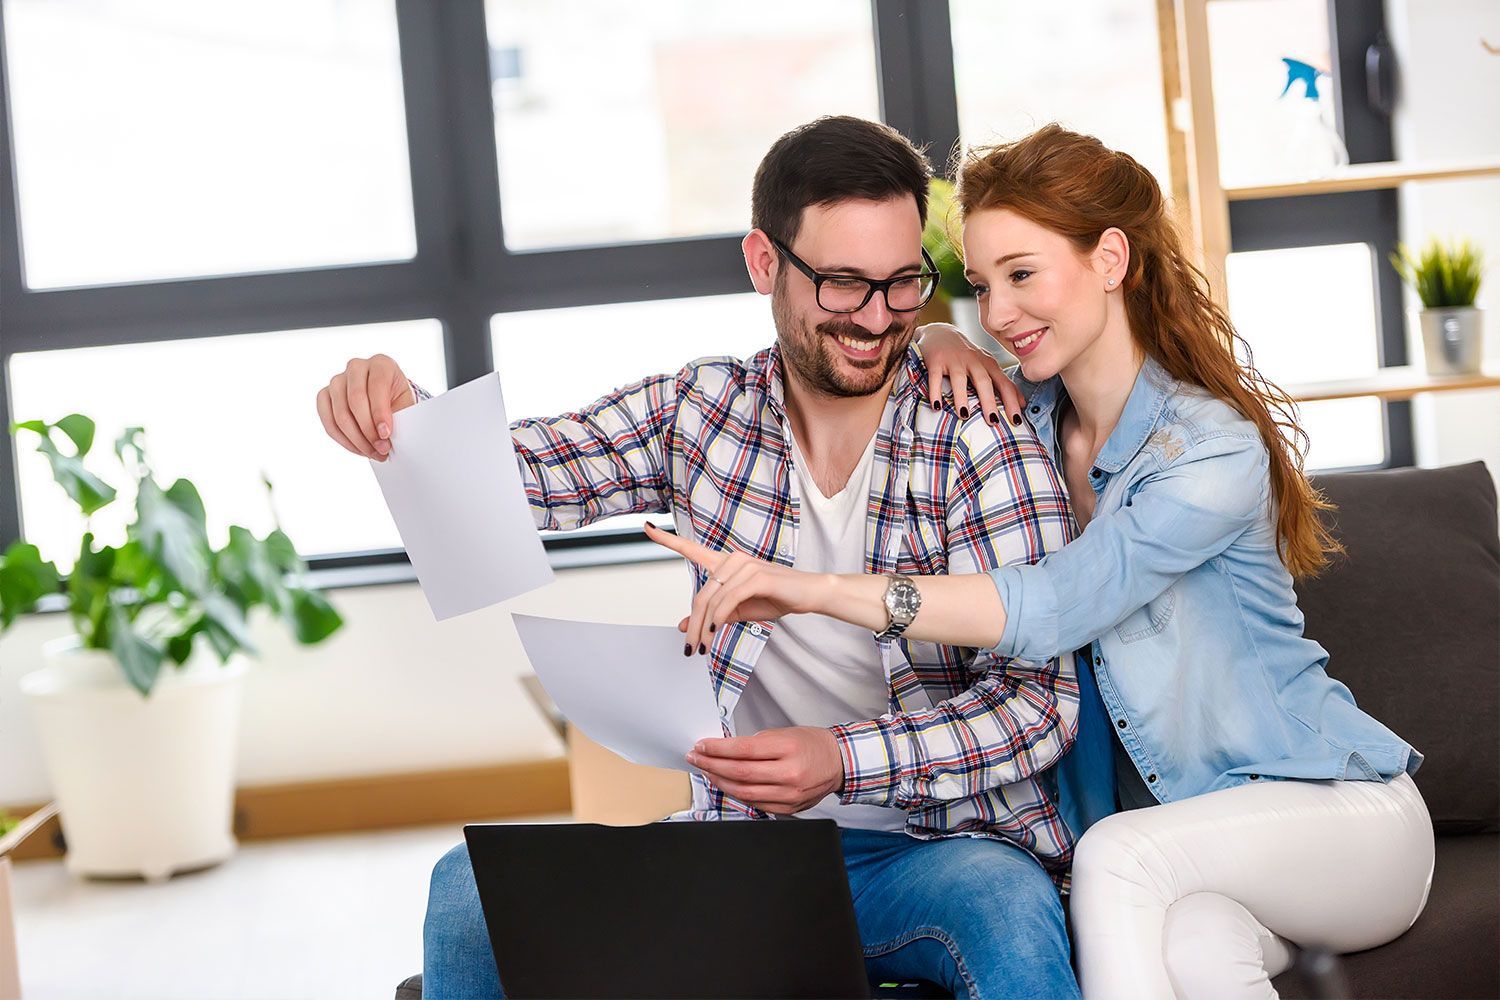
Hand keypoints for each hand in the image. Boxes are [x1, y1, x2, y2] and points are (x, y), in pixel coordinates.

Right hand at [316, 354, 414, 460]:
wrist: (387, 401)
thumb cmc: (399, 402)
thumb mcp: (406, 405)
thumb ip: (401, 416)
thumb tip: (388, 438)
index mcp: (381, 364)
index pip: (377, 386)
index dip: (380, 413)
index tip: (386, 434)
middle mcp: (357, 367)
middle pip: (355, 400)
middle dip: (368, 430)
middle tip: (382, 449)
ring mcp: (337, 380)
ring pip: (340, 413)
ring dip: (356, 439)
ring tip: (373, 452)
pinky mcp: (325, 395)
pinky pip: (328, 420)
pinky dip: (343, 439)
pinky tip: (358, 449)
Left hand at [642, 522, 832, 654]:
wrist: (807, 595)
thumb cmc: (774, 599)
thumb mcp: (738, 611)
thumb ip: (711, 616)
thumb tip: (684, 627)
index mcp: (725, 563)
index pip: (691, 549)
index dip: (666, 539)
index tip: (646, 527)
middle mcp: (731, 559)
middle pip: (701, 594)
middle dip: (694, 625)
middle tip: (691, 649)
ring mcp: (744, 565)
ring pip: (712, 600)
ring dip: (705, 628)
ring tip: (703, 647)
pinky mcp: (756, 576)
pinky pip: (728, 601)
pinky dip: (718, 619)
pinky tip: (714, 630)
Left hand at [685, 727, 844, 814]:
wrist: (837, 763)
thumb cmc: (811, 745)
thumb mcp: (784, 733)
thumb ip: (755, 744)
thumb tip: (724, 750)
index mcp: (788, 749)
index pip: (743, 750)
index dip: (717, 749)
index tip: (701, 746)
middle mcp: (789, 774)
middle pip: (740, 773)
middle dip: (712, 765)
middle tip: (696, 758)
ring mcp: (789, 795)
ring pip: (744, 792)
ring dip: (720, 781)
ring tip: (706, 771)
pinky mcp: (788, 808)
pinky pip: (755, 803)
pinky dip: (736, 794)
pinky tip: (726, 784)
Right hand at [916, 323, 1025, 425]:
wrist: (940, 332)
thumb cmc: (966, 356)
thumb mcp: (985, 366)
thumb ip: (1001, 383)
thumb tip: (1022, 404)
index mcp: (988, 364)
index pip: (1004, 384)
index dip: (1011, 401)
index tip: (1016, 420)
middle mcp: (973, 360)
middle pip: (984, 381)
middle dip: (989, 401)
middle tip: (993, 421)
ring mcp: (954, 360)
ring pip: (960, 379)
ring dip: (962, 397)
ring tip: (965, 416)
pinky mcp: (936, 360)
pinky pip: (935, 377)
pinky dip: (936, 392)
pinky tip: (937, 406)